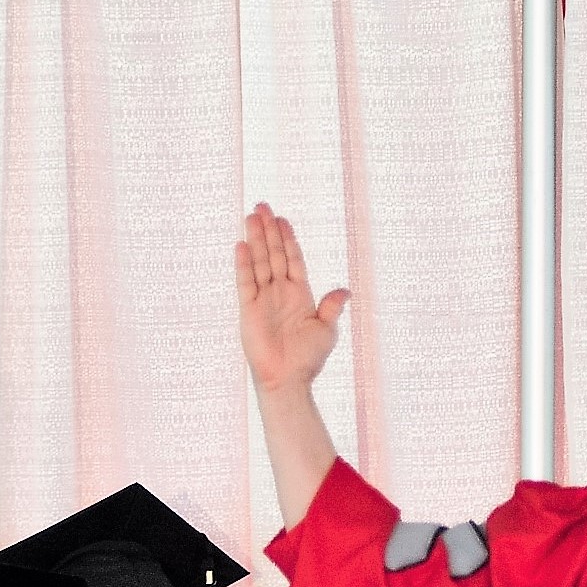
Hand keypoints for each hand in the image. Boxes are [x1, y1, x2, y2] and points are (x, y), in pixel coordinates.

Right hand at [237, 204, 350, 395]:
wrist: (287, 379)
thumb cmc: (308, 359)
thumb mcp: (326, 330)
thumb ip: (331, 308)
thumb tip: (344, 290)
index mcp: (300, 294)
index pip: (293, 259)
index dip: (288, 239)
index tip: (282, 219)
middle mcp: (280, 292)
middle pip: (274, 254)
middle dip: (269, 230)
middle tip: (262, 206)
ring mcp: (263, 299)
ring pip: (259, 262)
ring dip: (255, 239)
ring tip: (250, 216)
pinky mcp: (248, 309)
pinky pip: (245, 282)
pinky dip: (244, 264)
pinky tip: (241, 246)